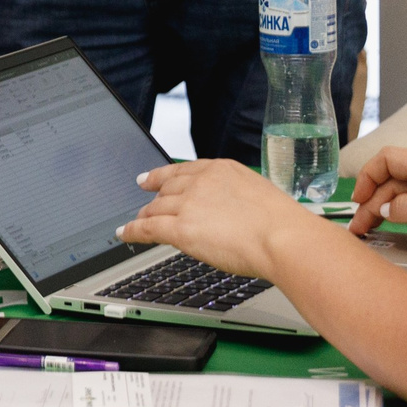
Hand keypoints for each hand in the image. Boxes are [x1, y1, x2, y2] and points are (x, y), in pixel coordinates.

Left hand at [118, 159, 330, 282]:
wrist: (282, 237)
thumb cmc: (281, 224)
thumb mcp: (257, 194)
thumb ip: (235, 196)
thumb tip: (229, 210)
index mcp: (221, 169)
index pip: (183, 170)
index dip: (162, 176)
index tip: (151, 179)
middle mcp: (200, 181)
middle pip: (167, 189)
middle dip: (155, 199)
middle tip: (146, 206)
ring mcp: (188, 203)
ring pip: (156, 208)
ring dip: (145, 215)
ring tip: (138, 222)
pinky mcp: (180, 227)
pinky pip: (147, 227)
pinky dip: (132, 230)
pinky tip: (125, 234)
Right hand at [348, 147, 406, 237]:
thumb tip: (384, 210)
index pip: (388, 159)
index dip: (368, 176)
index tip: (358, 200)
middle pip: (390, 180)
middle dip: (370, 201)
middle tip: (358, 227)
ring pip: (398, 193)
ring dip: (379, 208)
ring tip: (365, 229)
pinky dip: (394, 212)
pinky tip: (386, 224)